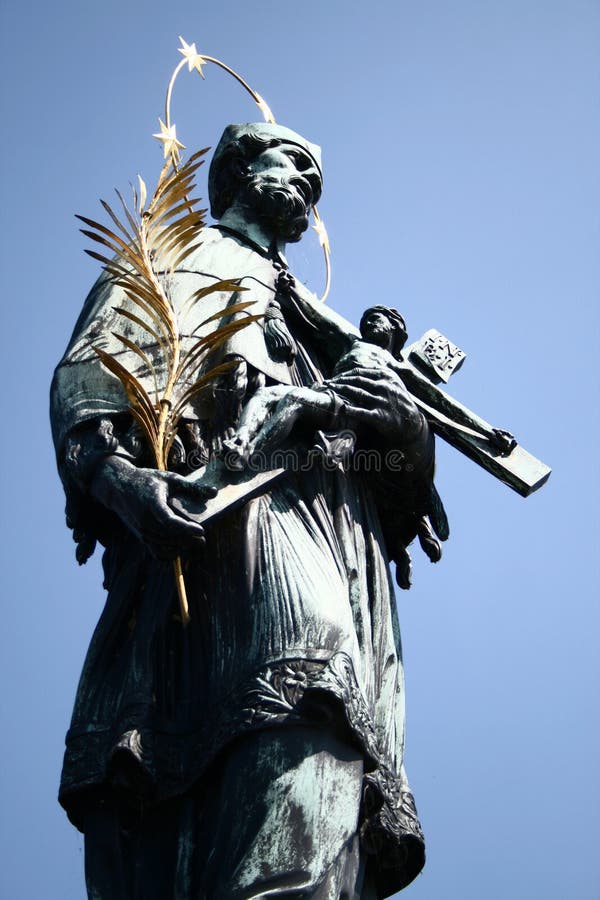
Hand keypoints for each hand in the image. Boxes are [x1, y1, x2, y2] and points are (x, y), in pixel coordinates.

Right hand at [91, 456, 216, 559]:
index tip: (201, 530)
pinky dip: (168, 554)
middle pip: (170, 536)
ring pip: (164, 545)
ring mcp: (141, 530)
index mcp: (152, 503)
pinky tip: (179, 550)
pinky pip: (155, 552)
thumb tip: (215, 493)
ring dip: (181, 547)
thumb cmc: (147, 480)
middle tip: (203, 539)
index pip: (169, 521)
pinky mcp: (140, 536)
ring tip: (196, 543)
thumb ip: (192, 487)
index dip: (186, 528)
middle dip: (188, 540)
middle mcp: (145, 519)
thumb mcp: (170, 479)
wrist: (119, 487)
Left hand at [325, 363, 424, 444]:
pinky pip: (362, 412)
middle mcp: (384, 386)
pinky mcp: (381, 416)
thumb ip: (377, 373)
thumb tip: (357, 364)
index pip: (359, 371)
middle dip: (338, 381)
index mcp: (386, 375)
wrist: (411, 422)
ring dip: (340, 391)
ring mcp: (383, 401)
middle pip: (356, 380)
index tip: (333, 377)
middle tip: (326, 383)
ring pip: (357, 393)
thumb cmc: (398, 401)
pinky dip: (350, 410)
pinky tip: (340, 408)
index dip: (344, 374)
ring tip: (329, 391)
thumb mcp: (393, 382)